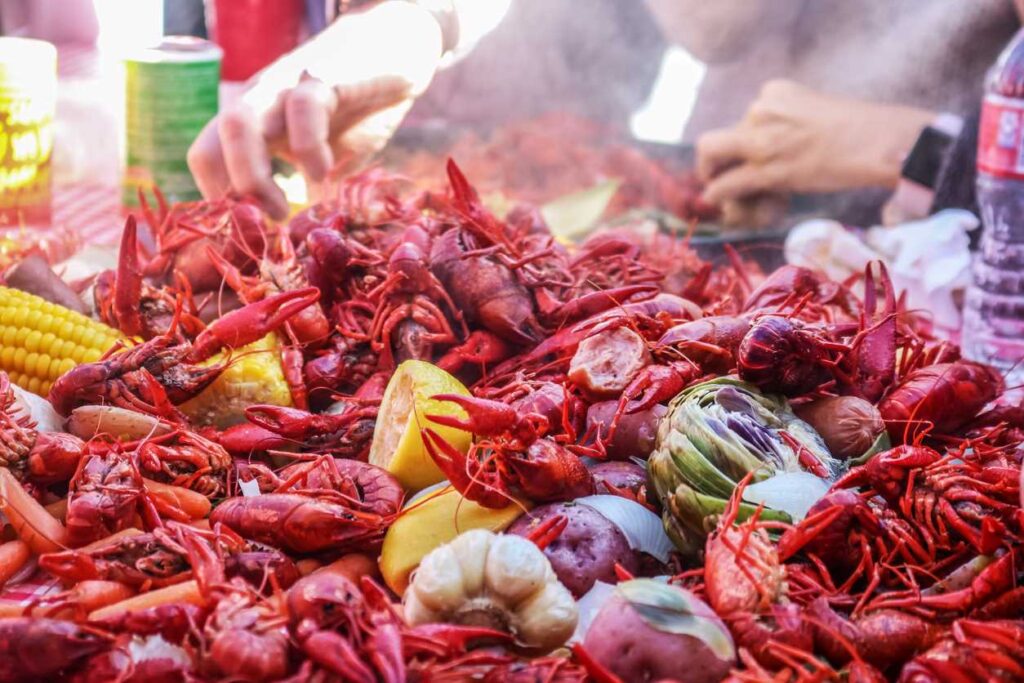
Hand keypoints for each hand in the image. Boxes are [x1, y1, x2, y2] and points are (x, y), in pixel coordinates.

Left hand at [187, 1, 442, 218]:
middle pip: (209, 144)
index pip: (207, 158)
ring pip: (237, 124)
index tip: (251, 234)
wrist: (398, 44)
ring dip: (251, 177)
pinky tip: (325, 175)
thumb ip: (312, 180)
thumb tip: (306, 219)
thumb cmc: (362, 103)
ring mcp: (286, 87)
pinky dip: (309, 150)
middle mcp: (260, 103)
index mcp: (255, 122)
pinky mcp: (323, 77)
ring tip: (285, 211)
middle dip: (230, 198)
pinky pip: (303, 110)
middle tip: (265, 228)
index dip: (219, 203)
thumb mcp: (332, 151)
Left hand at [697, 80, 934, 205]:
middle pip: (720, 136)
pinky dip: (717, 194)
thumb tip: (780, 152)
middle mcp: (762, 108)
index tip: (755, 159)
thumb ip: (792, 127)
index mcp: (775, 92)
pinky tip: (717, 202)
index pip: (745, 119)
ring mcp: (761, 137)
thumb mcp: (818, 114)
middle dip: (713, 158)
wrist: (884, 142)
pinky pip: (726, 183)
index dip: (745, 143)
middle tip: (717, 174)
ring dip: (710, 176)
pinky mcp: (766, 167)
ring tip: (717, 191)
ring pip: (712, 154)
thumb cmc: (864, 132)